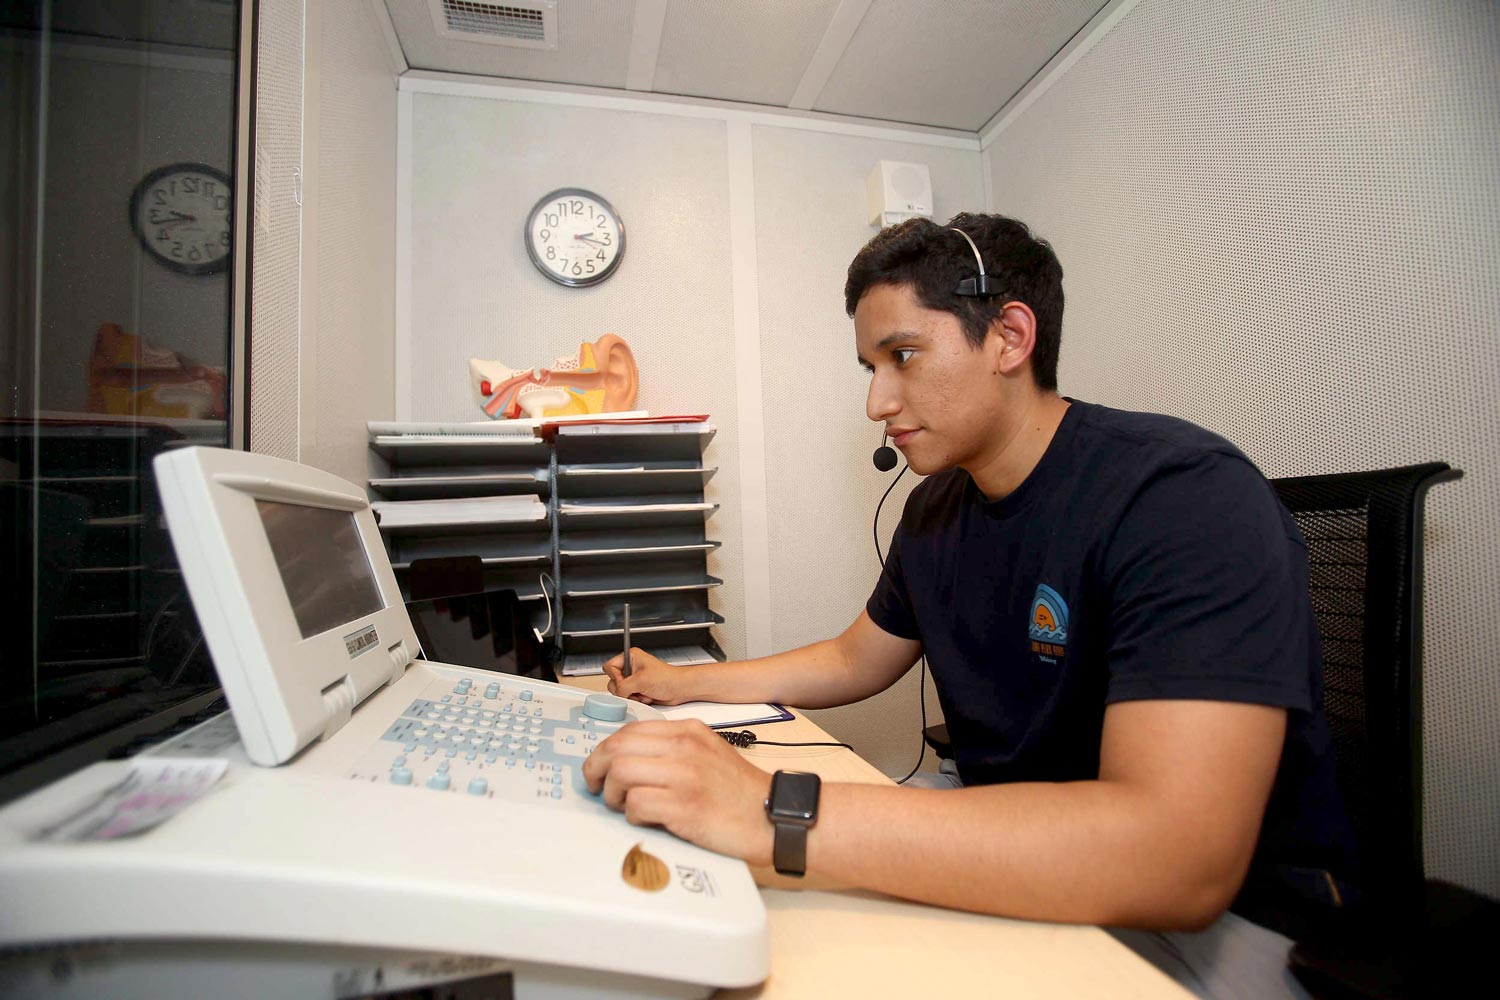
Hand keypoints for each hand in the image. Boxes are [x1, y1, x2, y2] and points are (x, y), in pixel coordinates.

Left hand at [582, 719, 773, 865]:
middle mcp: (685, 747)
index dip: (605, 750)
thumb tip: (630, 759)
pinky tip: (645, 819)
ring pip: (620, 773)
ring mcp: (685, 775)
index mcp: (688, 731)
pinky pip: (636, 805)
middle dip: (597, 769)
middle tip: (597, 786)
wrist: (773, 816)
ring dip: (612, 794)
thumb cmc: (740, 792)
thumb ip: (673, 749)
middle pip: (617, 748)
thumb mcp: (708, 752)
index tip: (599, 766)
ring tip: (623, 805)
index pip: (629, 730)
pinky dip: (632, 815)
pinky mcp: (684, 806)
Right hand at [603, 647, 690, 704]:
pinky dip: (637, 699)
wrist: (680, 689)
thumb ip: (623, 687)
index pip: (609, 667)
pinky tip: (647, 696)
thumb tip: (617, 693)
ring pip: (621, 691)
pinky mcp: (639, 689)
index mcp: (630, 657)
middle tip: (636, 688)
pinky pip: (629, 697)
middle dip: (625, 689)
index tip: (625, 682)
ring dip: (632, 695)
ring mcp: (635, 679)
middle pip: (614, 681)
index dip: (615, 677)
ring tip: (644, 692)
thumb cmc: (667, 678)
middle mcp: (631, 667)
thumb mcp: (640, 680)